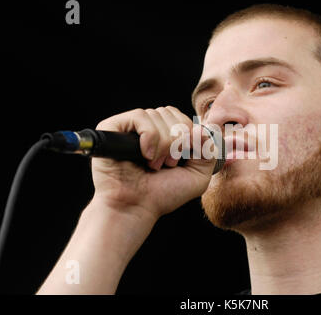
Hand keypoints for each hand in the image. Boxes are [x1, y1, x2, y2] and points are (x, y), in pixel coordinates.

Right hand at [90, 106, 216, 224]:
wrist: (136, 208)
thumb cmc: (163, 194)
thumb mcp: (197, 176)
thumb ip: (208, 151)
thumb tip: (202, 129)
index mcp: (164, 136)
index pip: (181, 117)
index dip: (188, 134)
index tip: (183, 158)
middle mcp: (147, 129)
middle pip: (170, 112)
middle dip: (177, 140)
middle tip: (169, 164)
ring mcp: (129, 128)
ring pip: (156, 115)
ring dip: (163, 144)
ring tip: (154, 165)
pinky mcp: (112, 128)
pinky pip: (140, 117)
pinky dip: (149, 137)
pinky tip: (145, 155)